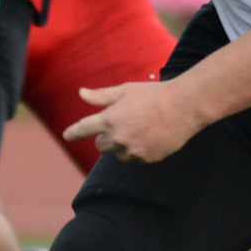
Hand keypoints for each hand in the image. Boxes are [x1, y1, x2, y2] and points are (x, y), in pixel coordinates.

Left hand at [64, 80, 199, 162]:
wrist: (184, 107)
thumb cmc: (153, 94)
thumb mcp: (126, 91)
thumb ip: (102, 96)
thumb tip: (81, 93)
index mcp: (110, 119)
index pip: (84, 128)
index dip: (74, 132)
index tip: (67, 135)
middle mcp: (118, 138)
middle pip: (101, 146)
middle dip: (106, 138)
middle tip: (121, 125)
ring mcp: (132, 150)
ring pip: (120, 154)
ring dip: (124, 145)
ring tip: (143, 128)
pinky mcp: (146, 159)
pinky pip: (137, 158)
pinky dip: (140, 150)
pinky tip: (153, 136)